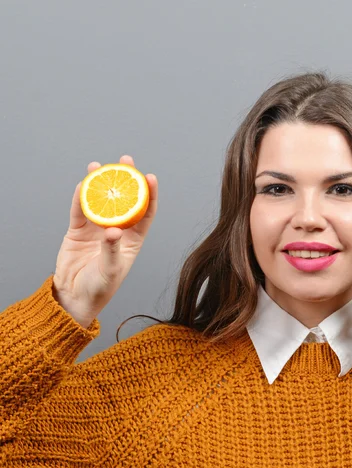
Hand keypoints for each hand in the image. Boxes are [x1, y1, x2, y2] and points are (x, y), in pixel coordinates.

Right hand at [52, 155, 157, 327]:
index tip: (150, 177)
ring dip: (100, 182)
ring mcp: (97, 229)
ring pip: (100, 200)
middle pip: (124, 200)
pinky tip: (82, 182)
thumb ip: (111, 250)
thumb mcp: (110, 271)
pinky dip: (80, 197)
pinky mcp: (78, 231)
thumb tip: (113, 230)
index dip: (149, 194)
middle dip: (125, 180)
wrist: (75, 297)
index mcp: (133, 240)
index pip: (145, 213)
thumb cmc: (99, 288)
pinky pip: (80, 210)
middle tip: (125, 160)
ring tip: (99, 165)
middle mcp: (117, 230)